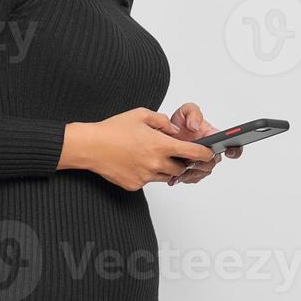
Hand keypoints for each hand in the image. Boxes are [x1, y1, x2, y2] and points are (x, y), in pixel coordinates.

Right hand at [64, 107, 215, 190]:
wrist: (90, 146)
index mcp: (160, 144)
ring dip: (165, 168)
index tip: (210, 154)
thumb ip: (162, 121)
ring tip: (152, 156)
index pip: (193, 153)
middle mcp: (156, 163)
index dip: (205, 154)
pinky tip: (135, 162)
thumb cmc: (113, 129)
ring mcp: (145, 176)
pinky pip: (149, 181)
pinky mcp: (135, 184)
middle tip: (176, 154)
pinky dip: (148, 173)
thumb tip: (173, 129)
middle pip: (181, 168)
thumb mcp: (141, 115)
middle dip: (182, 162)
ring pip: (166, 176)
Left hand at [163, 102, 241, 185]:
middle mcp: (211, 152)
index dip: (235, 150)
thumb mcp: (185, 111)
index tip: (229, 150)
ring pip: (202, 172)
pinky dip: (183, 177)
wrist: (166, 135)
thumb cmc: (180, 124)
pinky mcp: (193, 173)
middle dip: (202, 160)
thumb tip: (195, 126)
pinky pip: (191, 178)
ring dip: (192, 170)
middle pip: (214, 162)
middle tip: (190, 157)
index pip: (234, 146)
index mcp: (215, 137)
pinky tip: (175, 173)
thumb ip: (193, 113)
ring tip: (179, 165)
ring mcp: (202, 164)